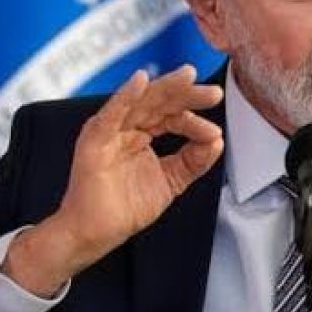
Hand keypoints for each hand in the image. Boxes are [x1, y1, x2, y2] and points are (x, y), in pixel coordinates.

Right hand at [1, 65, 223, 296]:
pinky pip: (111, 114)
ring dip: (165, 87)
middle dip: (187, 95)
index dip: (194, 120)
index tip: (213, 133)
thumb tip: (216, 140)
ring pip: (140, 101)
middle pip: (160, 102)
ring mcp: (110, 131)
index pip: (172, 116)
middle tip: (212, 93)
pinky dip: (125, 96)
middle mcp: (126, 127)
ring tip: (187, 77)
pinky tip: (141, 81)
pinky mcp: (94, 140)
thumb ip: (194, 161)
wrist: (95, 235)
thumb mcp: (171, 181)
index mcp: (142, 133)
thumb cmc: (124, 208)